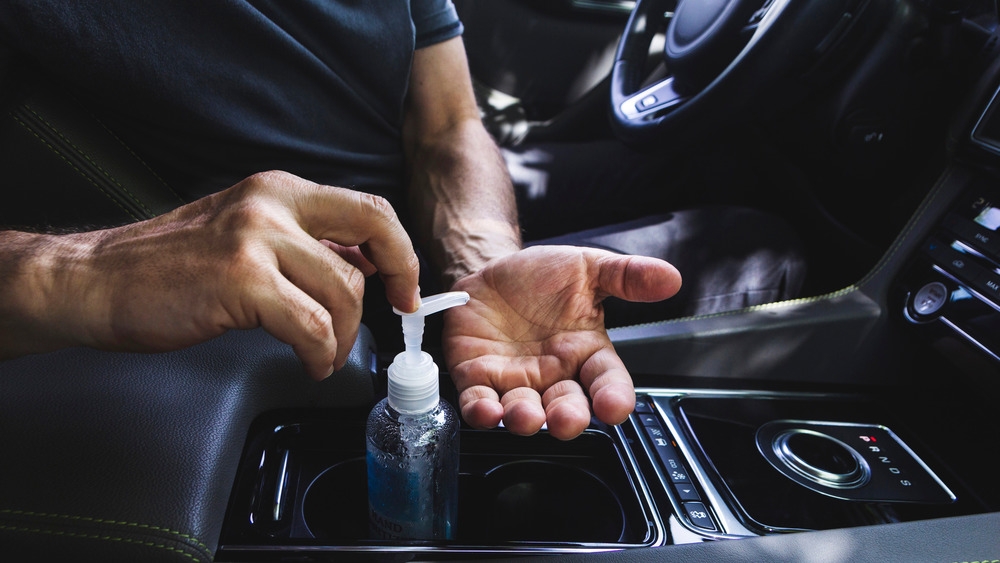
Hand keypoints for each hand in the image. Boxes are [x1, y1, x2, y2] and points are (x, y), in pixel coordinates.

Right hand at [28, 171, 419, 378]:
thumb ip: (301, 245)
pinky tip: (308, 362)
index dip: (399, 249)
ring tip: (325, 354)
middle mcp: (271, 205)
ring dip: (345, 337)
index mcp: (277, 191)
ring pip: (345, 291)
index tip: (405, 284)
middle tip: (395, 313)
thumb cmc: (167, 267)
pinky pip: (313, 327)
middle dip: (397, 279)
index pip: (367, 209)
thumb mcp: (244, 235)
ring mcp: (256, 240)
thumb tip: (361, 268)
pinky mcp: (242, 281)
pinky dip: (320, 354)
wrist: (96, 281)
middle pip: (374, 232)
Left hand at [443, 245, 680, 439]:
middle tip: (567, 420)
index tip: (615, 407)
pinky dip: (481, 411)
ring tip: (526, 416)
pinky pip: (479, 401)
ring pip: (523, 411)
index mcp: (585, 353)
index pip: (607, 382)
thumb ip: (626, 276)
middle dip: (568, 418)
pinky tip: (485, 410)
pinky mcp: (478, 378)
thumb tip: (670, 278)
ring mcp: (515, 381)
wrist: (493, 267)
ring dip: (525, 419)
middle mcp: (553, 375)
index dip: (613, 398)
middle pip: (567, 407)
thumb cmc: (542, 277)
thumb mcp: (588, 267)